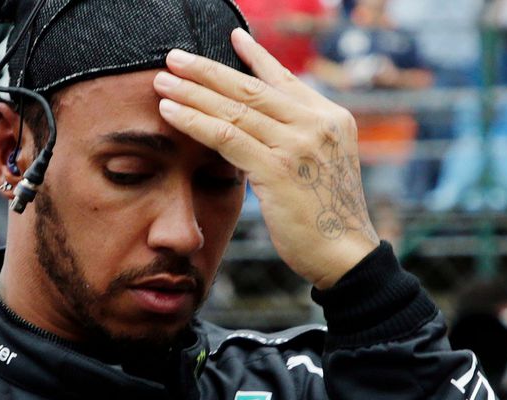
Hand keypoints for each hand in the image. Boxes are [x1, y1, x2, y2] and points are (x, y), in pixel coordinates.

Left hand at [154, 29, 378, 289]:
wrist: (345, 255)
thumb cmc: (327, 217)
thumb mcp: (321, 166)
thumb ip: (298, 138)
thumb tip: (261, 122)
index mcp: (330, 118)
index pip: (285, 79)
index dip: (255, 57)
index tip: (233, 37)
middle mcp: (317, 124)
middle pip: (251, 89)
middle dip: (208, 71)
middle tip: (174, 57)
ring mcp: (298, 145)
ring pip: (234, 109)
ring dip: (193, 92)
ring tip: (162, 80)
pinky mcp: (277, 169)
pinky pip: (226, 137)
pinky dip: (195, 121)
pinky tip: (171, 112)